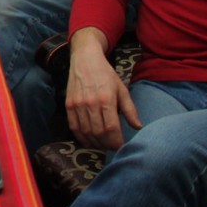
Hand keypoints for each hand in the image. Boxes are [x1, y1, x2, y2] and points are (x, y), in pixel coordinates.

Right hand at [65, 28, 139, 149]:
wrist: (85, 59)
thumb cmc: (106, 74)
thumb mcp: (122, 89)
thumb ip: (130, 109)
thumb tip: (138, 127)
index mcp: (106, 99)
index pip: (111, 128)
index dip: (117, 141)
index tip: (122, 146)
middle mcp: (90, 103)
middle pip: (98, 133)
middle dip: (107, 144)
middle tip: (113, 147)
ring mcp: (77, 104)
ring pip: (86, 132)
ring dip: (95, 143)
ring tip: (103, 145)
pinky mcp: (68, 105)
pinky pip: (73, 127)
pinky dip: (81, 137)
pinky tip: (89, 141)